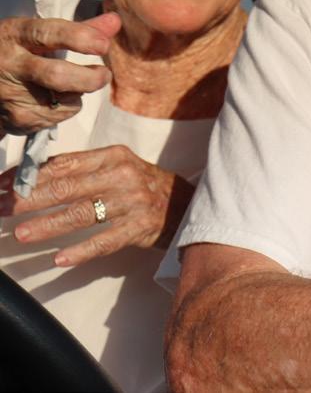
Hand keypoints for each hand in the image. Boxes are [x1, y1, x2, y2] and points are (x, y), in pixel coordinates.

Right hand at [0, 13, 119, 134]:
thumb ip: (79, 30)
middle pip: (57, 75)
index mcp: (15, 35)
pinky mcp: (16, 119)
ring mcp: (10, 94)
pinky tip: (52, 98)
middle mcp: (9, 64)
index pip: (48, 34)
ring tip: (71, 84)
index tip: (103, 45)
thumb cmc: (18, 53)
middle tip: (104, 74)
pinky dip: (66, 108)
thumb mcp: (38, 35)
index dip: (80, 38)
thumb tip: (115, 21)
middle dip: (90, 78)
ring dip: (79, 93)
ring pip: (63, 100)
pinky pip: (58, 116)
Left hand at [0, 144, 193, 265]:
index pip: (64, 164)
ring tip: (21, 234)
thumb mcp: (118, 166)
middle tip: (2, 209)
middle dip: (29, 200)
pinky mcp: (141, 228)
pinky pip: (106, 241)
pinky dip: (81, 251)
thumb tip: (32, 176)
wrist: (188, 203)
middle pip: (68, 188)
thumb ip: (83, 169)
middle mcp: (123, 176)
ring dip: (48, 225)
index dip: (30, 175)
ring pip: (83, 214)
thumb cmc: (144, 185)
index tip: (3, 185)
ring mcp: (133, 203)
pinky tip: (60, 259)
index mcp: (113, 156)